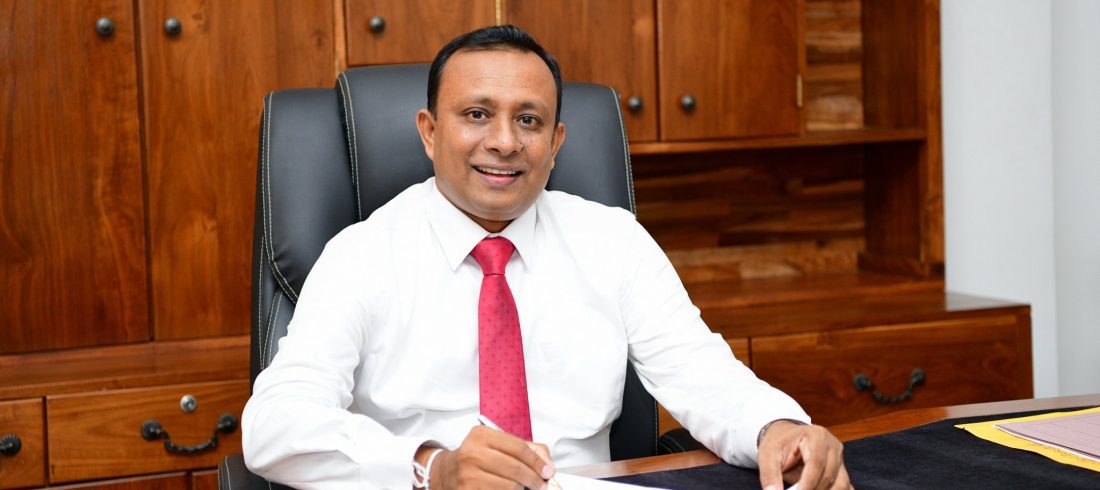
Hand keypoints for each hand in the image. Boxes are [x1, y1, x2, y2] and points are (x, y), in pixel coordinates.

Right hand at [420, 425, 554, 488]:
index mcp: (481, 435)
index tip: (548, 471)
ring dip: (523, 489)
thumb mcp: (497, 445)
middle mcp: (472, 453)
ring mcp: (468, 474)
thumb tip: (547, 463)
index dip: (537, 461)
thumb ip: (525, 449)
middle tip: (542, 484)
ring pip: (510, 486)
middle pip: (516, 468)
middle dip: (535, 479)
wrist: (446, 473)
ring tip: (525, 488)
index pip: (519, 448)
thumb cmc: (476, 458)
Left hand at [757, 420, 851, 489]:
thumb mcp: (767, 455)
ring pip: (841, 484)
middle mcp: (833, 446)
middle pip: (828, 476)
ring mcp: (840, 458)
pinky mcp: (842, 470)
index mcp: (816, 435)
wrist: (786, 436)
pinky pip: (845, 487)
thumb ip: (769, 475)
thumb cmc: (778, 443)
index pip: (816, 464)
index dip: (807, 484)